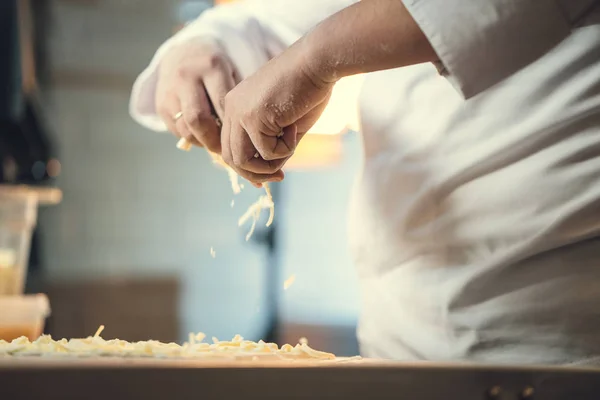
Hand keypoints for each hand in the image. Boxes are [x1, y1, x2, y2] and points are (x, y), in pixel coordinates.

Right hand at [156, 38, 238, 152]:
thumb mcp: (232, 73)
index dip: (230, 127)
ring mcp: (170, 89)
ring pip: (185, 128)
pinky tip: (201, 135)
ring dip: (200, 141)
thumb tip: (243, 134)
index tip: (238, 139)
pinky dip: (189, 137)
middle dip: (213, 140)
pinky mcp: (160, 103)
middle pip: (198, 119)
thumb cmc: (217, 70)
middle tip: (224, 149)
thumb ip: (236, 98)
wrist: (184, 52)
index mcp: (211, 66)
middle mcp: (187, 75)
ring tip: (212, 143)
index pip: (221, 105)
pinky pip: (175, 129)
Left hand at [221, 39, 333, 183]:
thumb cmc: (308, 88)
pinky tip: (294, 126)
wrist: (318, 62)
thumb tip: (268, 173)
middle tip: (280, 176)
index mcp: (236, 105)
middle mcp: (232, 108)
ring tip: (290, 148)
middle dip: (255, 174)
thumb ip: (273, 145)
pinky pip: (266, 153)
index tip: (267, 177)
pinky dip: (286, 149)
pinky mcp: (254, 118)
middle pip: (231, 157)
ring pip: (243, 160)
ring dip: (269, 166)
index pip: (230, 146)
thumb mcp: (285, 124)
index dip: (246, 168)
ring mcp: (240, 113)